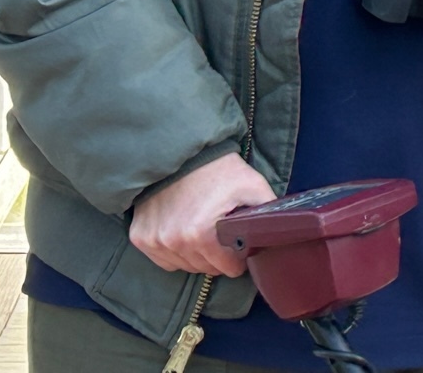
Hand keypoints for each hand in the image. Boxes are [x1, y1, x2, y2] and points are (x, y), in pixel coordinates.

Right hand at [129, 152, 275, 277]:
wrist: (182, 153)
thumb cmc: (219, 170)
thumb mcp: (253, 186)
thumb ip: (267, 212)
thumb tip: (282, 232)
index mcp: (201, 234)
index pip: (227, 268)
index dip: (238, 258)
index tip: (240, 246)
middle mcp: (174, 242)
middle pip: (206, 268)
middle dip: (219, 257)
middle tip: (224, 236)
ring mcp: (154, 241)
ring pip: (184, 266)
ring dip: (196, 255)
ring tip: (205, 231)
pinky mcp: (140, 237)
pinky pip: (164, 259)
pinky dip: (175, 251)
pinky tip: (184, 231)